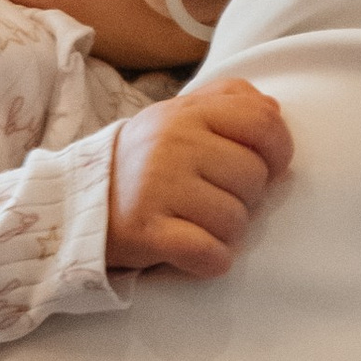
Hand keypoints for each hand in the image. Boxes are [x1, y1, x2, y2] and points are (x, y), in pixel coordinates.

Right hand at [107, 81, 291, 279]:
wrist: (80, 202)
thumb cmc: (146, 161)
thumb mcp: (180, 115)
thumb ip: (228, 100)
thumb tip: (273, 107)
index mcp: (186, 112)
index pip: (263, 122)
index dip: (280, 149)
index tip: (268, 166)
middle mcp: (172, 143)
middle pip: (254, 178)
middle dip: (245, 197)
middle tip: (213, 198)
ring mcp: (158, 187)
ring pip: (236, 221)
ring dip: (225, 232)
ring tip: (197, 221)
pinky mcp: (148, 232)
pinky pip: (210, 254)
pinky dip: (211, 260)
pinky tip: (195, 250)